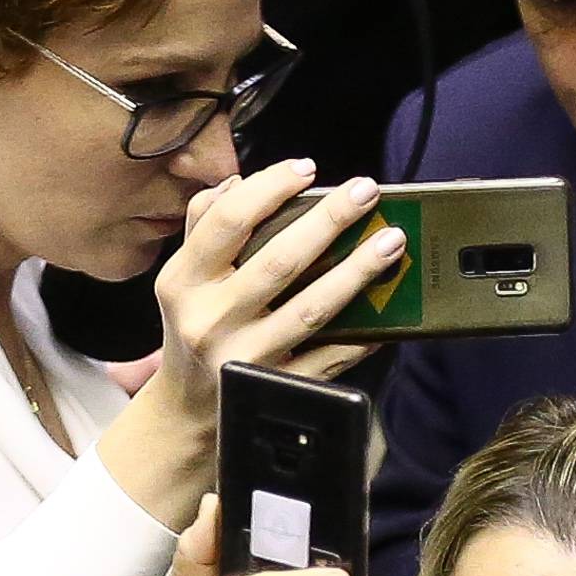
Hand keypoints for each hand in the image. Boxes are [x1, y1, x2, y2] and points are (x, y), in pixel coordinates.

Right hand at [96, 161, 407, 530]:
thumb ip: (204, 226)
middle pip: (278, 261)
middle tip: (367, 191)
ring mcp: (247, 358)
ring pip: (313, 309)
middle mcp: (212, 319)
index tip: (308, 168)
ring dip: (358, 273)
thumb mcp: (183, 278)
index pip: (227, 223)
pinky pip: (332, 357)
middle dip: (328, 221)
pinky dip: (364, 332)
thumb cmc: (195, 326)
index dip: (269, 188)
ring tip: (392, 241)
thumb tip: (239, 182)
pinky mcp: (279, 389)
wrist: (189, 408)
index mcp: (184, 282)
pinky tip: (392, 306)